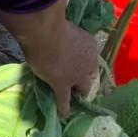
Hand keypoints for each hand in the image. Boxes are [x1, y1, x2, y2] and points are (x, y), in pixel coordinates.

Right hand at [0, 0, 98, 116]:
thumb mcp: (65, 25)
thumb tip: (58, 27)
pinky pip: (64, 99)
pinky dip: (64, 107)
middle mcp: (88, 62)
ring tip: (75, 97)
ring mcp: (76, 75)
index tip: (79, 63)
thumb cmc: (54, 23)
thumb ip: (64, 30)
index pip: (91, 58)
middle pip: (90, 74)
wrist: (46, 33)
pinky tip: (64, 113)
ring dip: (78, 92)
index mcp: (90, 45)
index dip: (85, 62)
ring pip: (82, 88)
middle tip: (80, 81)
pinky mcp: (62, 85)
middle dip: (86, 78)